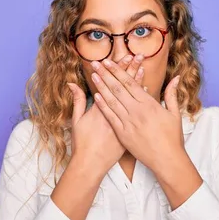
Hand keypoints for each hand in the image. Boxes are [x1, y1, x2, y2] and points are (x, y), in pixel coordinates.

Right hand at [66, 55, 144, 173]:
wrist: (91, 163)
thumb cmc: (82, 142)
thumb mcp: (77, 120)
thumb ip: (77, 100)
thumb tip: (72, 84)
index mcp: (101, 108)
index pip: (111, 84)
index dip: (117, 70)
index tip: (124, 57)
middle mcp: (114, 113)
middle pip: (124, 87)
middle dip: (131, 70)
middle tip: (138, 55)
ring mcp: (123, 122)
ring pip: (133, 98)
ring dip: (138, 82)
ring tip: (143, 67)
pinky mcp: (130, 129)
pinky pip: (138, 111)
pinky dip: (142, 101)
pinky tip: (146, 90)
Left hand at [90, 57, 184, 171]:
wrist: (167, 160)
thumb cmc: (172, 138)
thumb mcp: (174, 114)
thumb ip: (171, 94)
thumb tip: (175, 78)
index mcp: (149, 104)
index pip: (130, 82)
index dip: (118, 71)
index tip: (109, 62)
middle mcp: (137, 111)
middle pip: (118, 88)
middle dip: (106, 74)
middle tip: (96, 63)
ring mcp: (129, 123)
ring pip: (112, 100)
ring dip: (101, 87)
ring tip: (93, 75)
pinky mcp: (123, 134)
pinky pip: (111, 117)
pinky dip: (103, 106)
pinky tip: (96, 96)